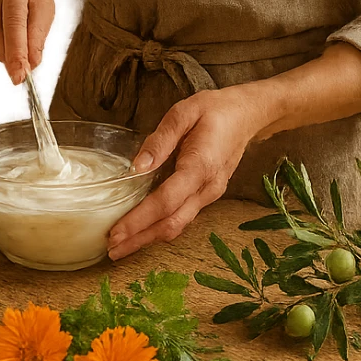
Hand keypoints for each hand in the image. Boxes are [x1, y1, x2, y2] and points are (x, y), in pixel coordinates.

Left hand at [107, 86, 262, 259]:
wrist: (247, 115)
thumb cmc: (215, 110)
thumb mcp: (183, 112)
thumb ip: (159, 140)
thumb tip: (136, 167)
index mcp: (199, 166)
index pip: (165, 202)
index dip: (139, 220)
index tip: (115, 233)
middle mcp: (207, 188)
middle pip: (171, 224)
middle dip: (141, 240)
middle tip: (113, 250)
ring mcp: (210, 195)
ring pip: (178, 225)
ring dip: (150, 238)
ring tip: (123, 245)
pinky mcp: (208, 195)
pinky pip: (183, 217)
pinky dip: (161, 227)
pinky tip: (144, 229)